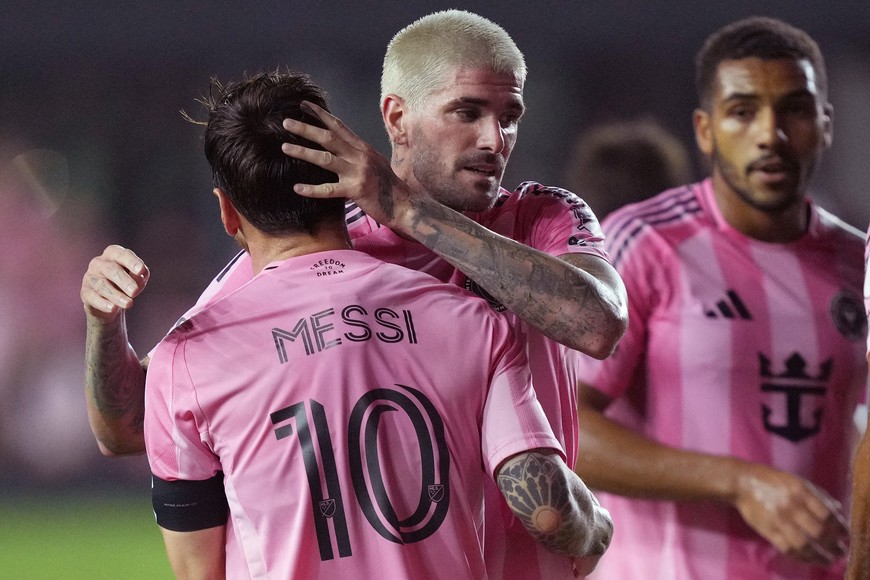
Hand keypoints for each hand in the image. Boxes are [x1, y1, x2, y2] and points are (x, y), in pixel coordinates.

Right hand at [81, 245, 148, 320]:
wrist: (111, 303)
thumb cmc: (126, 284)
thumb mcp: (136, 279)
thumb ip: (139, 276)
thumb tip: (140, 275)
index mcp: (113, 254)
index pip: (121, 254)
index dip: (131, 262)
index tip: (141, 270)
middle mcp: (99, 263)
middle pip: (111, 270)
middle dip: (124, 281)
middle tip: (135, 291)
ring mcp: (90, 277)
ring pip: (102, 285)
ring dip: (116, 296)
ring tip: (129, 304)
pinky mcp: (85, 292)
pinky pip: (93, 297)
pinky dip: (103, 303)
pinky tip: (113, 308)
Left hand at [280, 101, 415, 228]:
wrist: (404, 204)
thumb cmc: (387, 186)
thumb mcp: (374, 162)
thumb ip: (357, 153)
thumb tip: (341, 147)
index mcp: (362, 147)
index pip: (339, 126)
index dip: (320, 114)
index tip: (304, 105)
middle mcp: (359, 156)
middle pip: (328, 138)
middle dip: (306, 128)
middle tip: (286, 122)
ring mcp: (357, 172)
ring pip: (325, 159)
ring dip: (303, 152)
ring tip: (284, 147)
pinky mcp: (355, 190)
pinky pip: (329, 189)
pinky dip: (312, 189)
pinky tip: (297, 188)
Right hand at [733, 461, 847, 565]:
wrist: (742, 482)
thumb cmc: (772, 480)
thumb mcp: (796, 480)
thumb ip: (817, 494)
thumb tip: (837, 510)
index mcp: (800, 491)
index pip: (826, 514)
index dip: (839, 528)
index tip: (845, 536)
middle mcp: (791, 506)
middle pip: (818, 532)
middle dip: (832, 545)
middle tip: (839, 552)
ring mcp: (778, 519)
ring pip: (803, 545)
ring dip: (818, 556)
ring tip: (826, 560)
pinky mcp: (766, 530)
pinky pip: (786, 548)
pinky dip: (800, 556)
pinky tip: (807, 558)